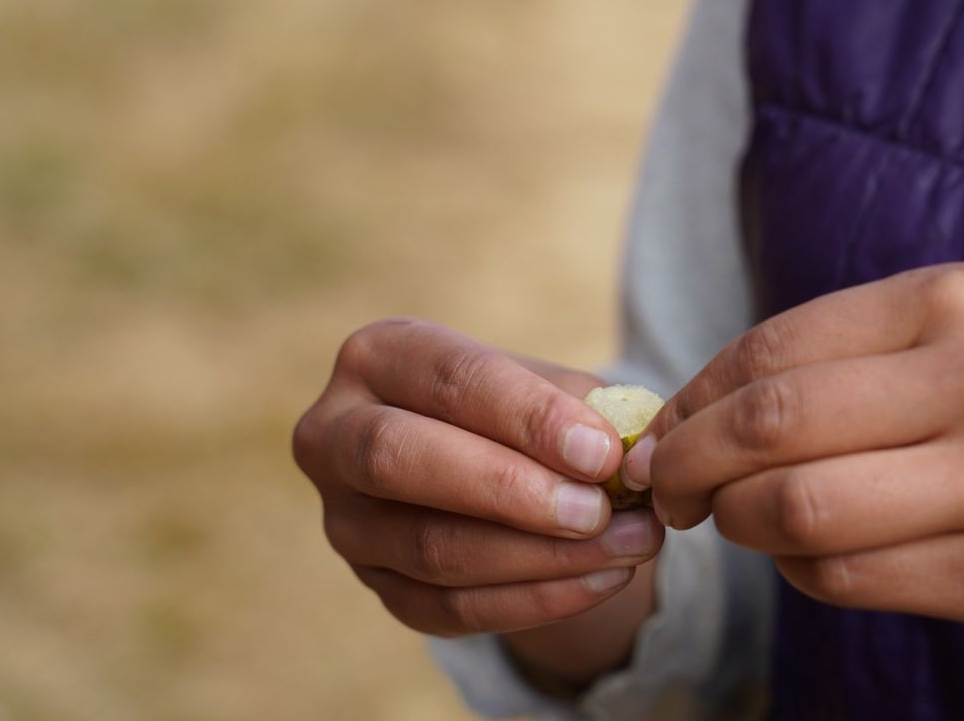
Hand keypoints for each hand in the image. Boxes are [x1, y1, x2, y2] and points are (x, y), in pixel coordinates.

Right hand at [293, 318, 663, 637]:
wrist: (484, 464)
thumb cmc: (514, 409)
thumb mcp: (542, 385)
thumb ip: (581, 408)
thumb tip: (624, 452)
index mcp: (377, 357)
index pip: (448, 380)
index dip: (527, 416)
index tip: (601, 451)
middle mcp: (335, 435)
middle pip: (400, 459)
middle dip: (508, 490)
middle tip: (597, 510)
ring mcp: (345, 520)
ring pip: (430, 548)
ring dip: (541, 556)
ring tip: (628, 547)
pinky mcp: (374, 585)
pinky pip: (451, 607)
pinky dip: (536, 600)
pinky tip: (602, 580)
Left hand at [628, 263, 963, 645]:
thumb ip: (845, 355)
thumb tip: (702, 404)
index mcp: (951, 302)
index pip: (770, 350)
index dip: (693, 397)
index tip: (664, 429)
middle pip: (767, 427)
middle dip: (686, 465)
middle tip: (666, 487)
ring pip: (795, 511)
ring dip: (735, 524)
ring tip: (732, 521)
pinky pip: (844, 577)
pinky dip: (795, 570)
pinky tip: (804, 554)